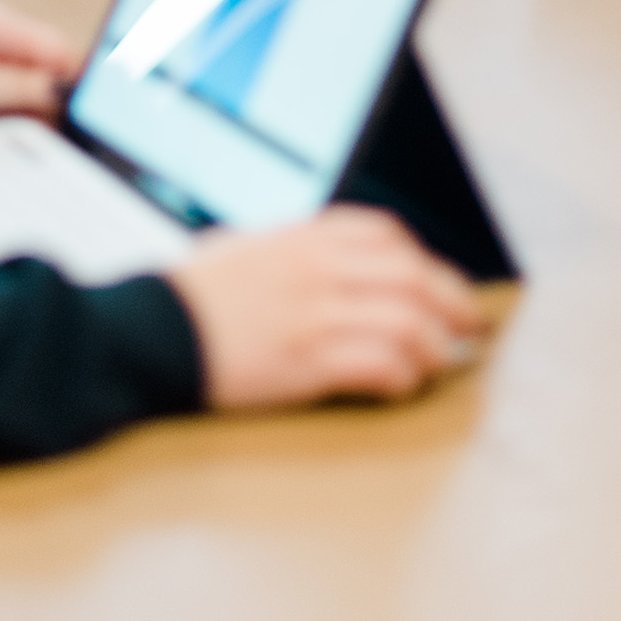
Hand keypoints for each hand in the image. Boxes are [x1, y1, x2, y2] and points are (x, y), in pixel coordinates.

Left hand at [0, 5, 78, 128]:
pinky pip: (1, 100)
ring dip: (21, 115)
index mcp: (2, 27)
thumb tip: (66, 94)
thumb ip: (22, 90)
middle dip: (50, 106)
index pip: (65, 52)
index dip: (81, 85)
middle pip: (49, 73)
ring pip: (26, 91)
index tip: (87, 118)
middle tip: (39, 134)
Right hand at [167, 208, 490, 408]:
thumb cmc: (192, 295)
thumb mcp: (246, 249)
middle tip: (468, 328)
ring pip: (408, 322)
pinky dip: (402, 375)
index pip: (387, 235)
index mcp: (303, 237)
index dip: (424, 262)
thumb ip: (292, 252)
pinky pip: (380, 363)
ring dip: (434, 346)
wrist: (151, 330)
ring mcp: (315, 313)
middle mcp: (317, 268)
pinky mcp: (307, 360)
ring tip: (438, 362)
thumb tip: (332, 266)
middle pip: (413, 276)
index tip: (439, 284)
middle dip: (452, 303)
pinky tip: (401, 385)